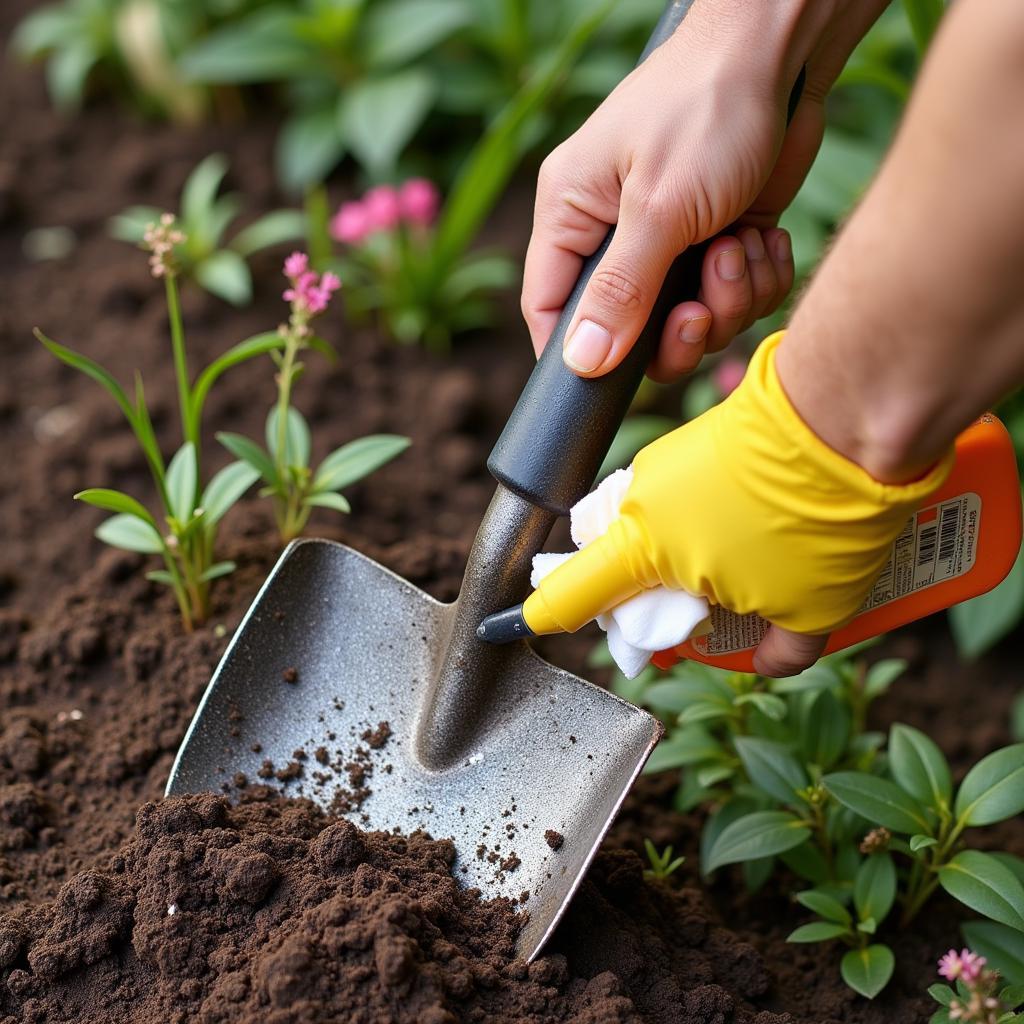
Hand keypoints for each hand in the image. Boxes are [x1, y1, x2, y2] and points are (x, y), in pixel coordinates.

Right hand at [507, 334, 952, 674]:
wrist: (848, 411)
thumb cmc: (819, 522)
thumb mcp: (810, 612)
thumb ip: (778, 653)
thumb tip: (765, 663)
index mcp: (641, 549)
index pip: (568, 594)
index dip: (539, 617)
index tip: (512, 626)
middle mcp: (640, 500)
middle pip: (613, 558)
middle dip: (640, 591)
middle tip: (693, 615)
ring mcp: (667, 462)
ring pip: (653, 523)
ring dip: (681, 552)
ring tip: (749, 566)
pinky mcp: (696, 435)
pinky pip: (681, 491)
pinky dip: (704, 517)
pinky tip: (761, 526)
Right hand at [522, 0, 888, 380]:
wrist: (786, 52)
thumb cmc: (707, 108)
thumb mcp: (658, 208)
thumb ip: (619, 292)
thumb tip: (580, 362)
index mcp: (572, 215)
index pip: (548, 308)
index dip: (575, 354)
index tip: (609, 381)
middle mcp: (614, 233)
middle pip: (629, 332)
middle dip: (678, 330)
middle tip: (702, 305)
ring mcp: (670, 240)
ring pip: (690, 321)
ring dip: (729, 299)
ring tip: (739, 244)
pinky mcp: (719, 239)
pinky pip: (734, 298)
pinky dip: (757, 279)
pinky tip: (764, 238)